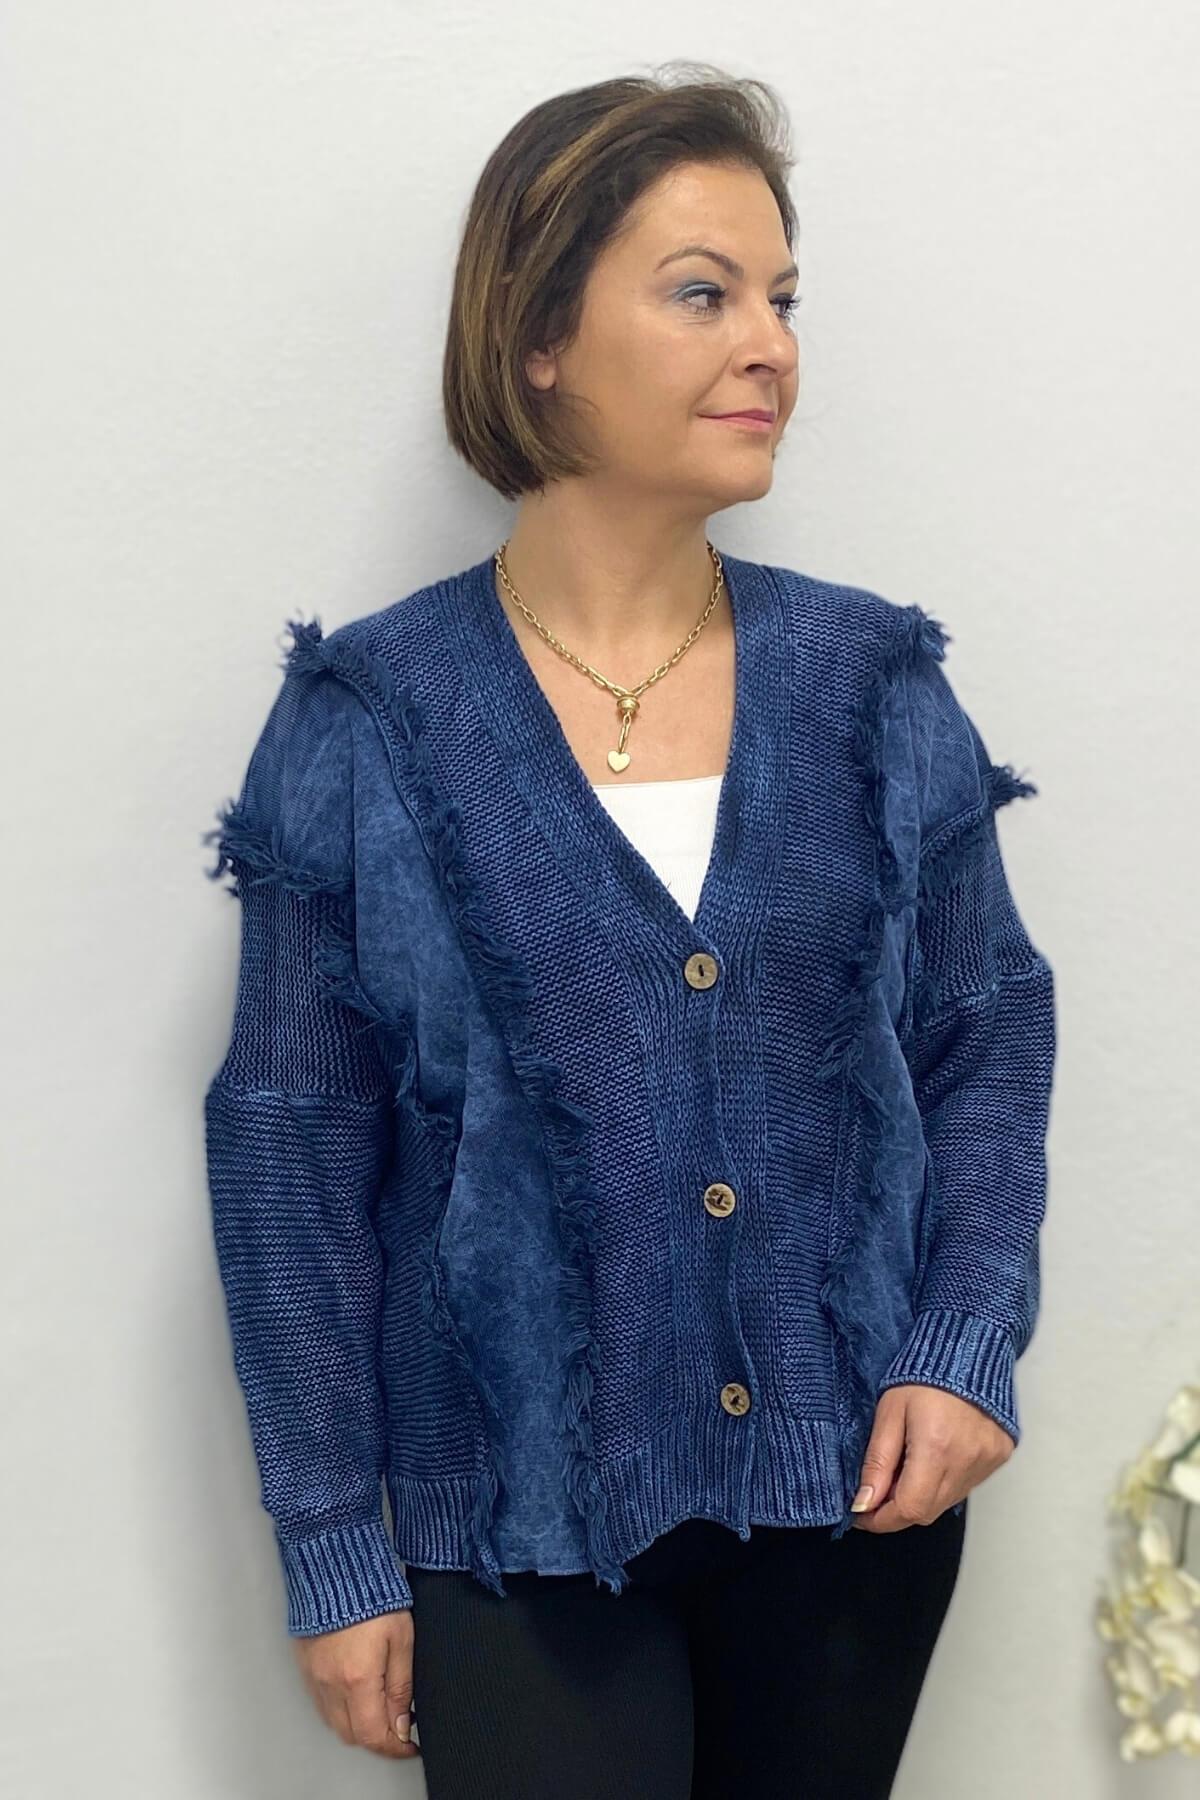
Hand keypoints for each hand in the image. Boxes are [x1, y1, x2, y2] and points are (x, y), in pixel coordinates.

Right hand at [292, 1609, 419, 1759]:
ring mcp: (314, 1675)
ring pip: (334, 1722)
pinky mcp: (306, 1665)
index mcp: (357, 1678)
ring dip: (358, 1724)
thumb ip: (402, 1685)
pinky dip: (340, 1707)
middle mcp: (330, 1683)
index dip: (394, 1746)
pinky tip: (357, 1691)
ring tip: (380, 1707)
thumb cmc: (372, 1594)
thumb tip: (402, 1722)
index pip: (373, 1735)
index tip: (409, 1745)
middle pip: (352, 1735)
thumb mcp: (401, 1638)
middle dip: (377, 1737)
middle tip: (398, 1726)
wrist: (336, 1565)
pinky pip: (321, 1702)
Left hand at [849, 1384, 1014, 1532]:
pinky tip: (934, 1459)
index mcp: (936, 1448)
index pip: (909, 1509)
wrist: (967, 1347)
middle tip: (878, 1493)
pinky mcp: (999, 1456)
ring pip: (947, 1501)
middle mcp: (967, 1460)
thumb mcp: (889, 1413)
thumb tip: (863, 1504)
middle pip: (928, 1512)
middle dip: (898, 1510)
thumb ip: (877, 1463)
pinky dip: (945, 1483)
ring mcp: (987, 1460)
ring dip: (921, 1496)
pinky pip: (966, 1485)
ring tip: (907, 1467)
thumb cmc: (923, 1375)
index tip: (862, 1514)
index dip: (881, 1519)